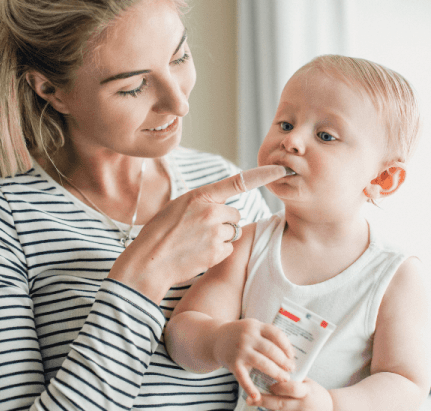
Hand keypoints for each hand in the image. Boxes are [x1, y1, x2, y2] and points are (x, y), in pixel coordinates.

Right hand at [108, 165, 288, 301]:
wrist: (149, 262)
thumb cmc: (160, 233)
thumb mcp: (178, 207)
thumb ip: (202, 202)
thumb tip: (224, 208)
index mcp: (200, 195)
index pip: (237, 182)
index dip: (262, 175)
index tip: (281, 169)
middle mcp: (210, 211)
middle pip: (235, 214)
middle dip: (224, 222)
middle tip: (200, 231)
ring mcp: (214, 232)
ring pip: (233, 232)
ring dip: (221, 237)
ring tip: (197, 243)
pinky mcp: (217, 251)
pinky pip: (229, 249)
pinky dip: (218, 253)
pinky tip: (199, 254)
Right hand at [213, 319, 295, 402]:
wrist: (214, 338)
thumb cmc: (239, 335)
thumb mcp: (252, 328)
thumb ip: (267, 336)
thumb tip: (289, 352)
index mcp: (256, 326)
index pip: (276, 334)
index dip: (287, 346)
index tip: (292, 355)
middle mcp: (248, 337)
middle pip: (271, 350)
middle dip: (284, 361)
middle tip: (291, 369)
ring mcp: (240, 350)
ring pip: (262, 363)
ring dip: (276, 372)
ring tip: (284, 378)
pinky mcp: (233, 363)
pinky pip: (244, 378)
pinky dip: (250, 388)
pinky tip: (258, 396)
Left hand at [248, 377, 332, 410]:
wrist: (328, 408)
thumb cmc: (316, 393)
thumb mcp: (308, 383)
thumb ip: (294, 379)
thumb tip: (274, 369)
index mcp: (307, 392)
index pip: (293, 389)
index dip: (281, 387)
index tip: (271, 385)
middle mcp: (302, 405)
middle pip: (281, 404)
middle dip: (264, 401)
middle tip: (251, 399)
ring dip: (265, 407)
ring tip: (253, 402)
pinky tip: (262, 406)